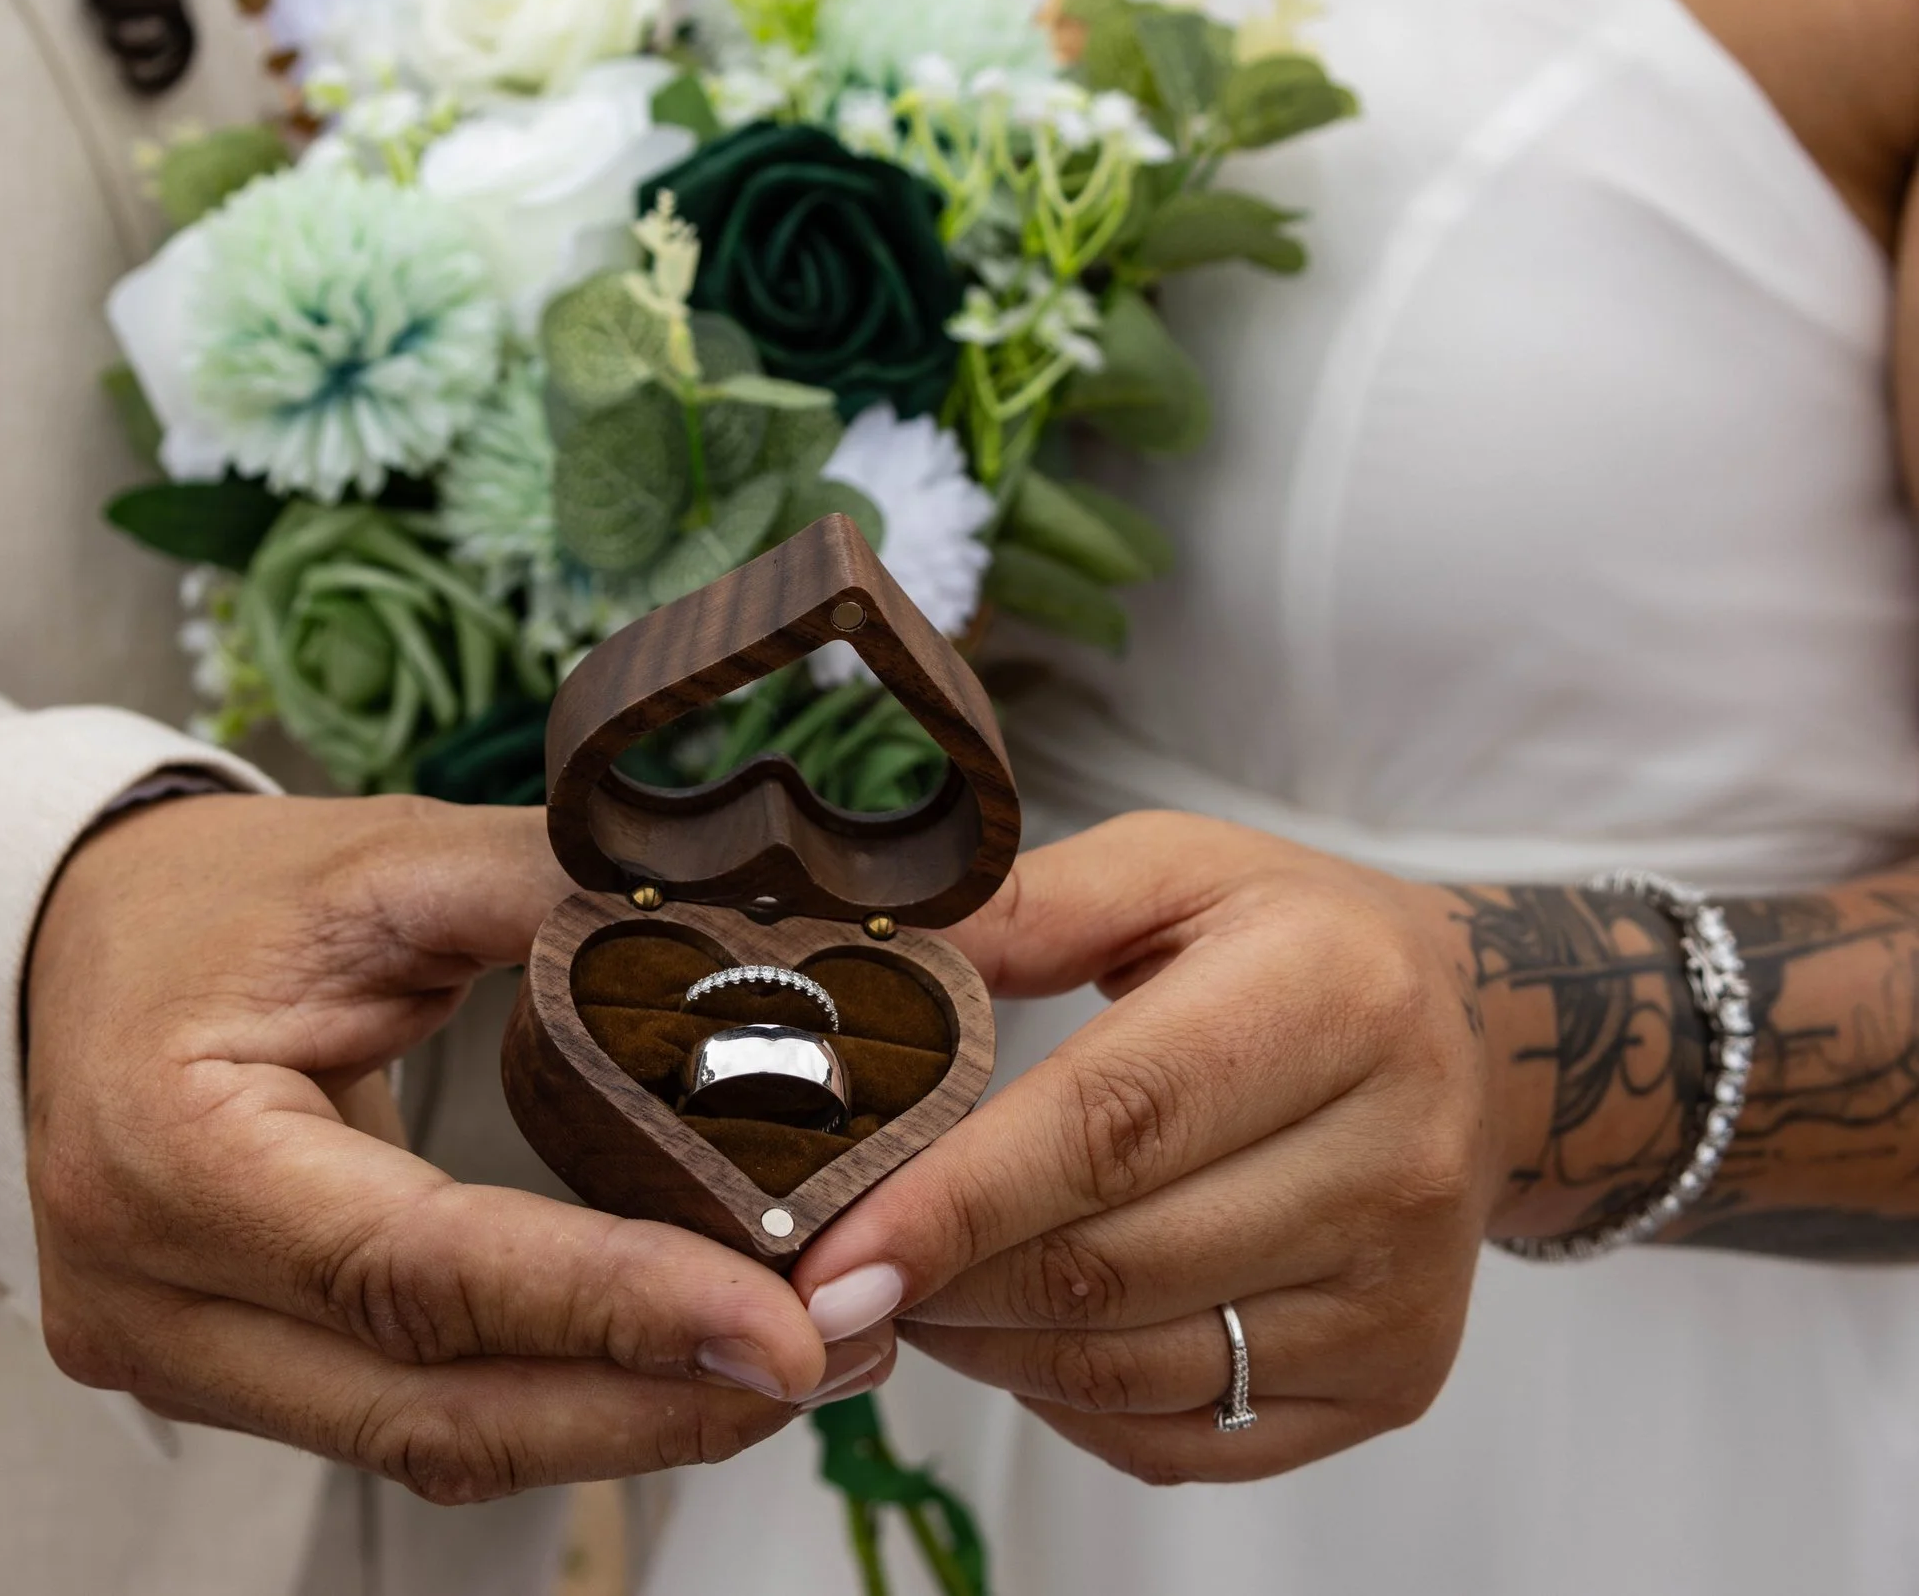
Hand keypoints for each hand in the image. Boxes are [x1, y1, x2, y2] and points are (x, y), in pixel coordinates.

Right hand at [27, 794, 884, 1502]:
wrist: (58, 949)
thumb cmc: (202, 901)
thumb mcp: (372, 863)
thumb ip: (547, 889)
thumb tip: (744, 919)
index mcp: (166, 1148)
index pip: (416, 1271)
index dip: (609, 1307)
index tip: (778, 1326)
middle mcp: (149, 1292)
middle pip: (432, 1409)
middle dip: (649, 1404)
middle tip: (827, 1358)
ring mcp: (171, 1356)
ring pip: (428, 1442)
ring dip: (617, 1420)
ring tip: (787, 1365)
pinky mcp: (214, 1377)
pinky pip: (403, 1421)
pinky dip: (547, 1402)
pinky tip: (668, 1367)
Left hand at [788, 812, 1539, 1484]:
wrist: (1476, 1043)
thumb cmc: (1293, 945)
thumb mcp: (1169, 869)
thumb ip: (1017, 905)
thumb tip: (862, 954)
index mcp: (1333, 998)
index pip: (1112, 1125)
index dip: (957, 1200)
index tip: (832, 1252)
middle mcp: (1394, 1157)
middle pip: (1110, 1265)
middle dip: (944, 1282)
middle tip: (838, 1267)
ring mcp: (1402, 1291)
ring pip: (1131, 1367)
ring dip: (986, 1346)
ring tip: (917, 1289)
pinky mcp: (1394, 1381)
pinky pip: (1184, 1438)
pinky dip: (1069, 1402)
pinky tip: (1022, 1336)